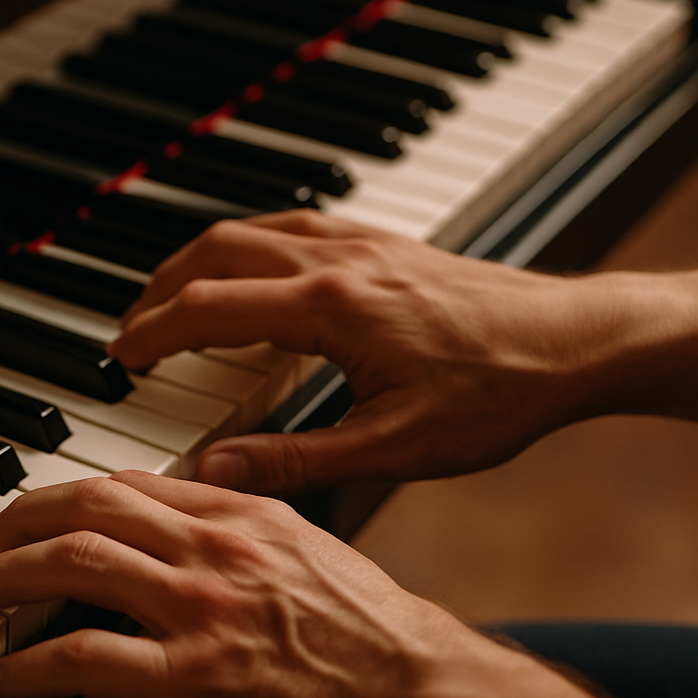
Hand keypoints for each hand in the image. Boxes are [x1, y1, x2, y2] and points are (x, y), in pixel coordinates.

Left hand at [0, 471, 697, 697]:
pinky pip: (84, 659)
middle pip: (87, 506)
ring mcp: (202, 610)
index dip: (65, 493)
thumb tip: (182, 536)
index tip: (32, 510)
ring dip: (5, 578)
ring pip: (73, 564)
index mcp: (244, 511)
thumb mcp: (310, 556)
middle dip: (17, 519)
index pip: (130, 481)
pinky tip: (1, 677)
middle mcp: (216, 546)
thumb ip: (241, 538)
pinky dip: (28, 665)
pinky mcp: (193, 680)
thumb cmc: (376, 642)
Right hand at [108, 211, 633, 492]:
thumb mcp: (397, 447)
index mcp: (330, 308)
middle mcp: (339, 260)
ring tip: (175, 302)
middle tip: (133, 331)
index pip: (208, 307)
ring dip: (201, 261)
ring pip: (253, 230)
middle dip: (161, 289)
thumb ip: (299, 459)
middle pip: (216, 252)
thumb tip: (217, 472)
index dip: (153, 332)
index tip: (119, 356)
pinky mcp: (388, 243)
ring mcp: (365, 244)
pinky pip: (295, 225)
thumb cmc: (500, 394)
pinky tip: (256, 271)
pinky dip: (251, 245)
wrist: (578, 342)